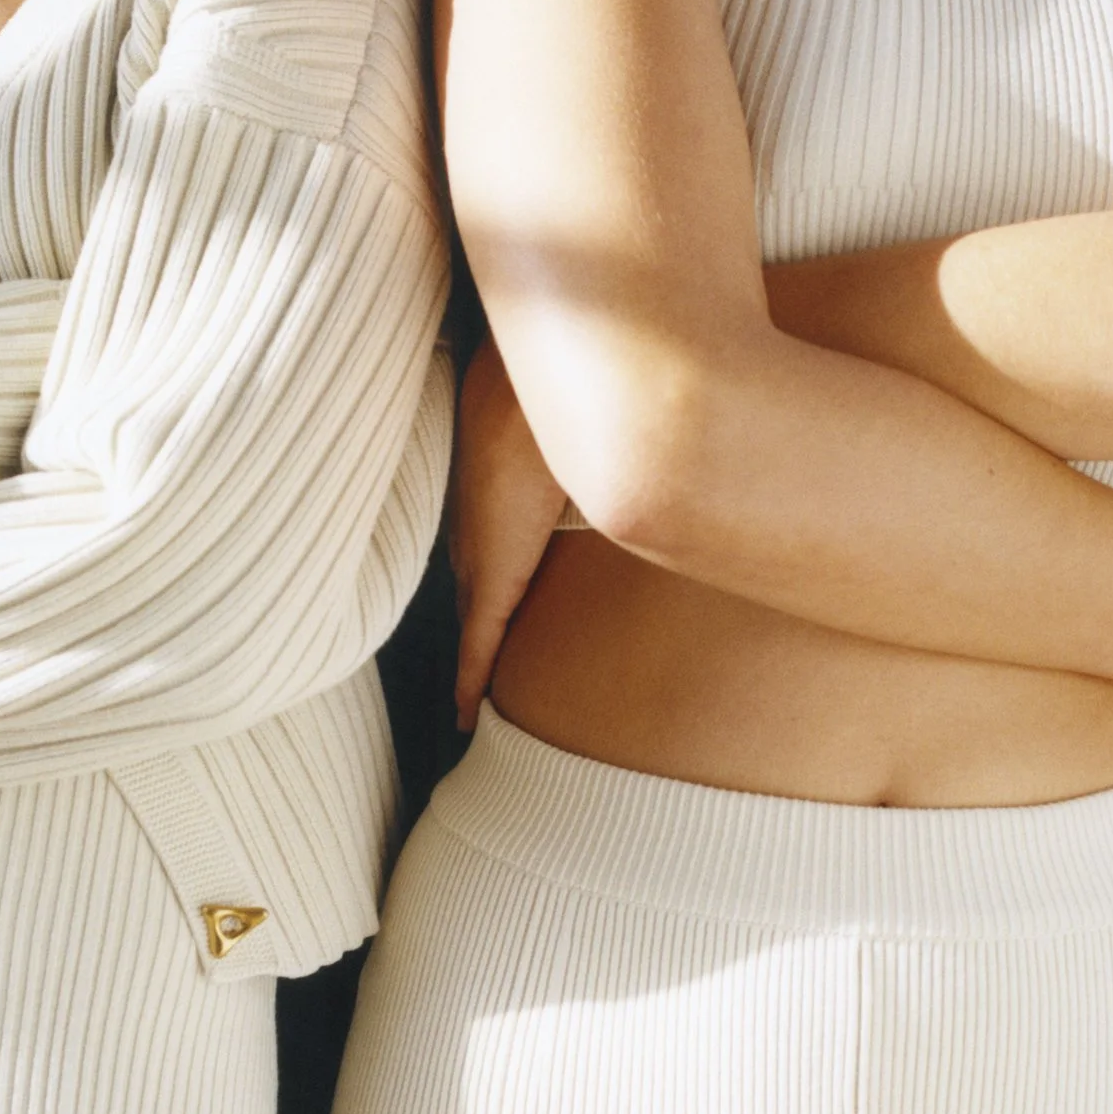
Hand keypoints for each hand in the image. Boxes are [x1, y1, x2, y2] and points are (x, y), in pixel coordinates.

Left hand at [450, 339, 567, 726]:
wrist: (522, 399)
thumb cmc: (548, 399)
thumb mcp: (574, 430)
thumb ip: (593, 444)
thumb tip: (644, 428)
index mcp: (492, 502)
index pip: (487, 554)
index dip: (486, 585)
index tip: (491, 610)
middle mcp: (476, 536)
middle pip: (473, 594)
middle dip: (476, 630)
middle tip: (478, 673)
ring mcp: (478, 561)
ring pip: (472, 622)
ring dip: (473, 660)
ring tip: (473, 706)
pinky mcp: (489, 583)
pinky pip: (476, 644)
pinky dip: (470, 678)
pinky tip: (467, 714)